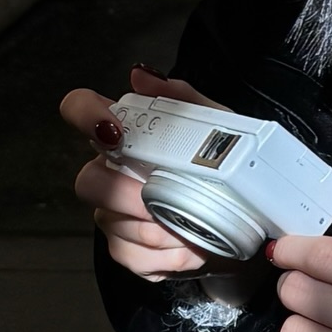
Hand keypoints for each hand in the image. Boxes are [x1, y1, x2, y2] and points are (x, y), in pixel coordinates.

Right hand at [60, 66, 229, 280]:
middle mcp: (112, 171)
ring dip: (156, 230)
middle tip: (159, 200)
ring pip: (110, 224)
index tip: (113, 133)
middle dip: (123, 195)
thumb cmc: (228, 168)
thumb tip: (141, 75)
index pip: (80, 109)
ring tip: (193, 228)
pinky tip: (188, 248)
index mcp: (128, 134)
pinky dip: (164, 256)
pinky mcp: (127, 250)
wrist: (250, 226)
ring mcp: (114, 213)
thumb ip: (184, 99)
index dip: (85, 115)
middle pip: (87, 181)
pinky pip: (128, 256)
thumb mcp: (221, 128)